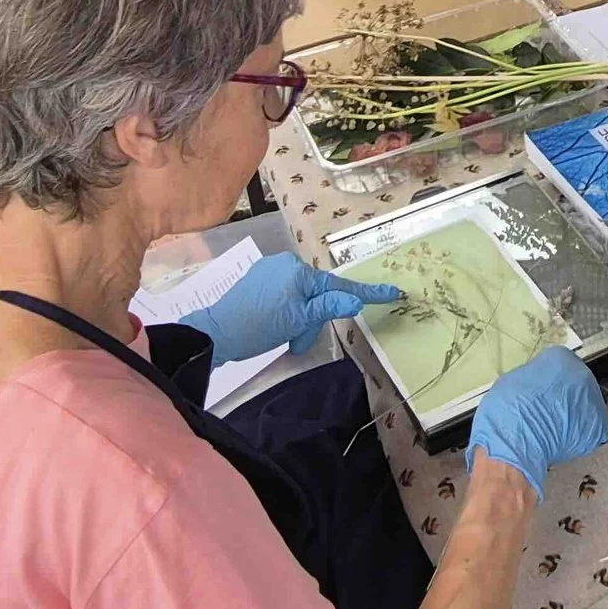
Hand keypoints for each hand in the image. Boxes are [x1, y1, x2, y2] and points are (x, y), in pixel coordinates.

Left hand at [181, 252, 401, 362]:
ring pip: (301, 300)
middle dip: (313, 321)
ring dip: (300, 322)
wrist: (214, 332)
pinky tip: (276, 329)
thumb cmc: (257, 326)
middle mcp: (285, 265)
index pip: (339, 285)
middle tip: (298, 343)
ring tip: (286, 341)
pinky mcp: (257, 283)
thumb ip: (328, 307)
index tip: (392, 292)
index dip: (365, 293)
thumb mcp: (298, 320)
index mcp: (298, 271)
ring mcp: (270, 272)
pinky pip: (285, 297)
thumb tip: (355, 300)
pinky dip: (287, 316)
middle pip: (317, 295)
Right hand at [468, 345, 607, 498]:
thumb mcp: (513, 381)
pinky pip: (591, 428)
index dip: (551, 381)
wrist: (515, 442)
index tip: (544, 392)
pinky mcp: (597, 426)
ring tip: (555, 427)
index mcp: (560, 358)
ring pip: (585, 405)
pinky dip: (580, 434)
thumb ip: (532, 378)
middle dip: (566, 397)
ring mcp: (592, 400)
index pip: (561, 365)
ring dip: (574, 414)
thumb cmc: (508, 411)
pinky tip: (563, 439)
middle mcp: (581, 374)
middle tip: (549, 411)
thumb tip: (535, 385)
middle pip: (577, 383)